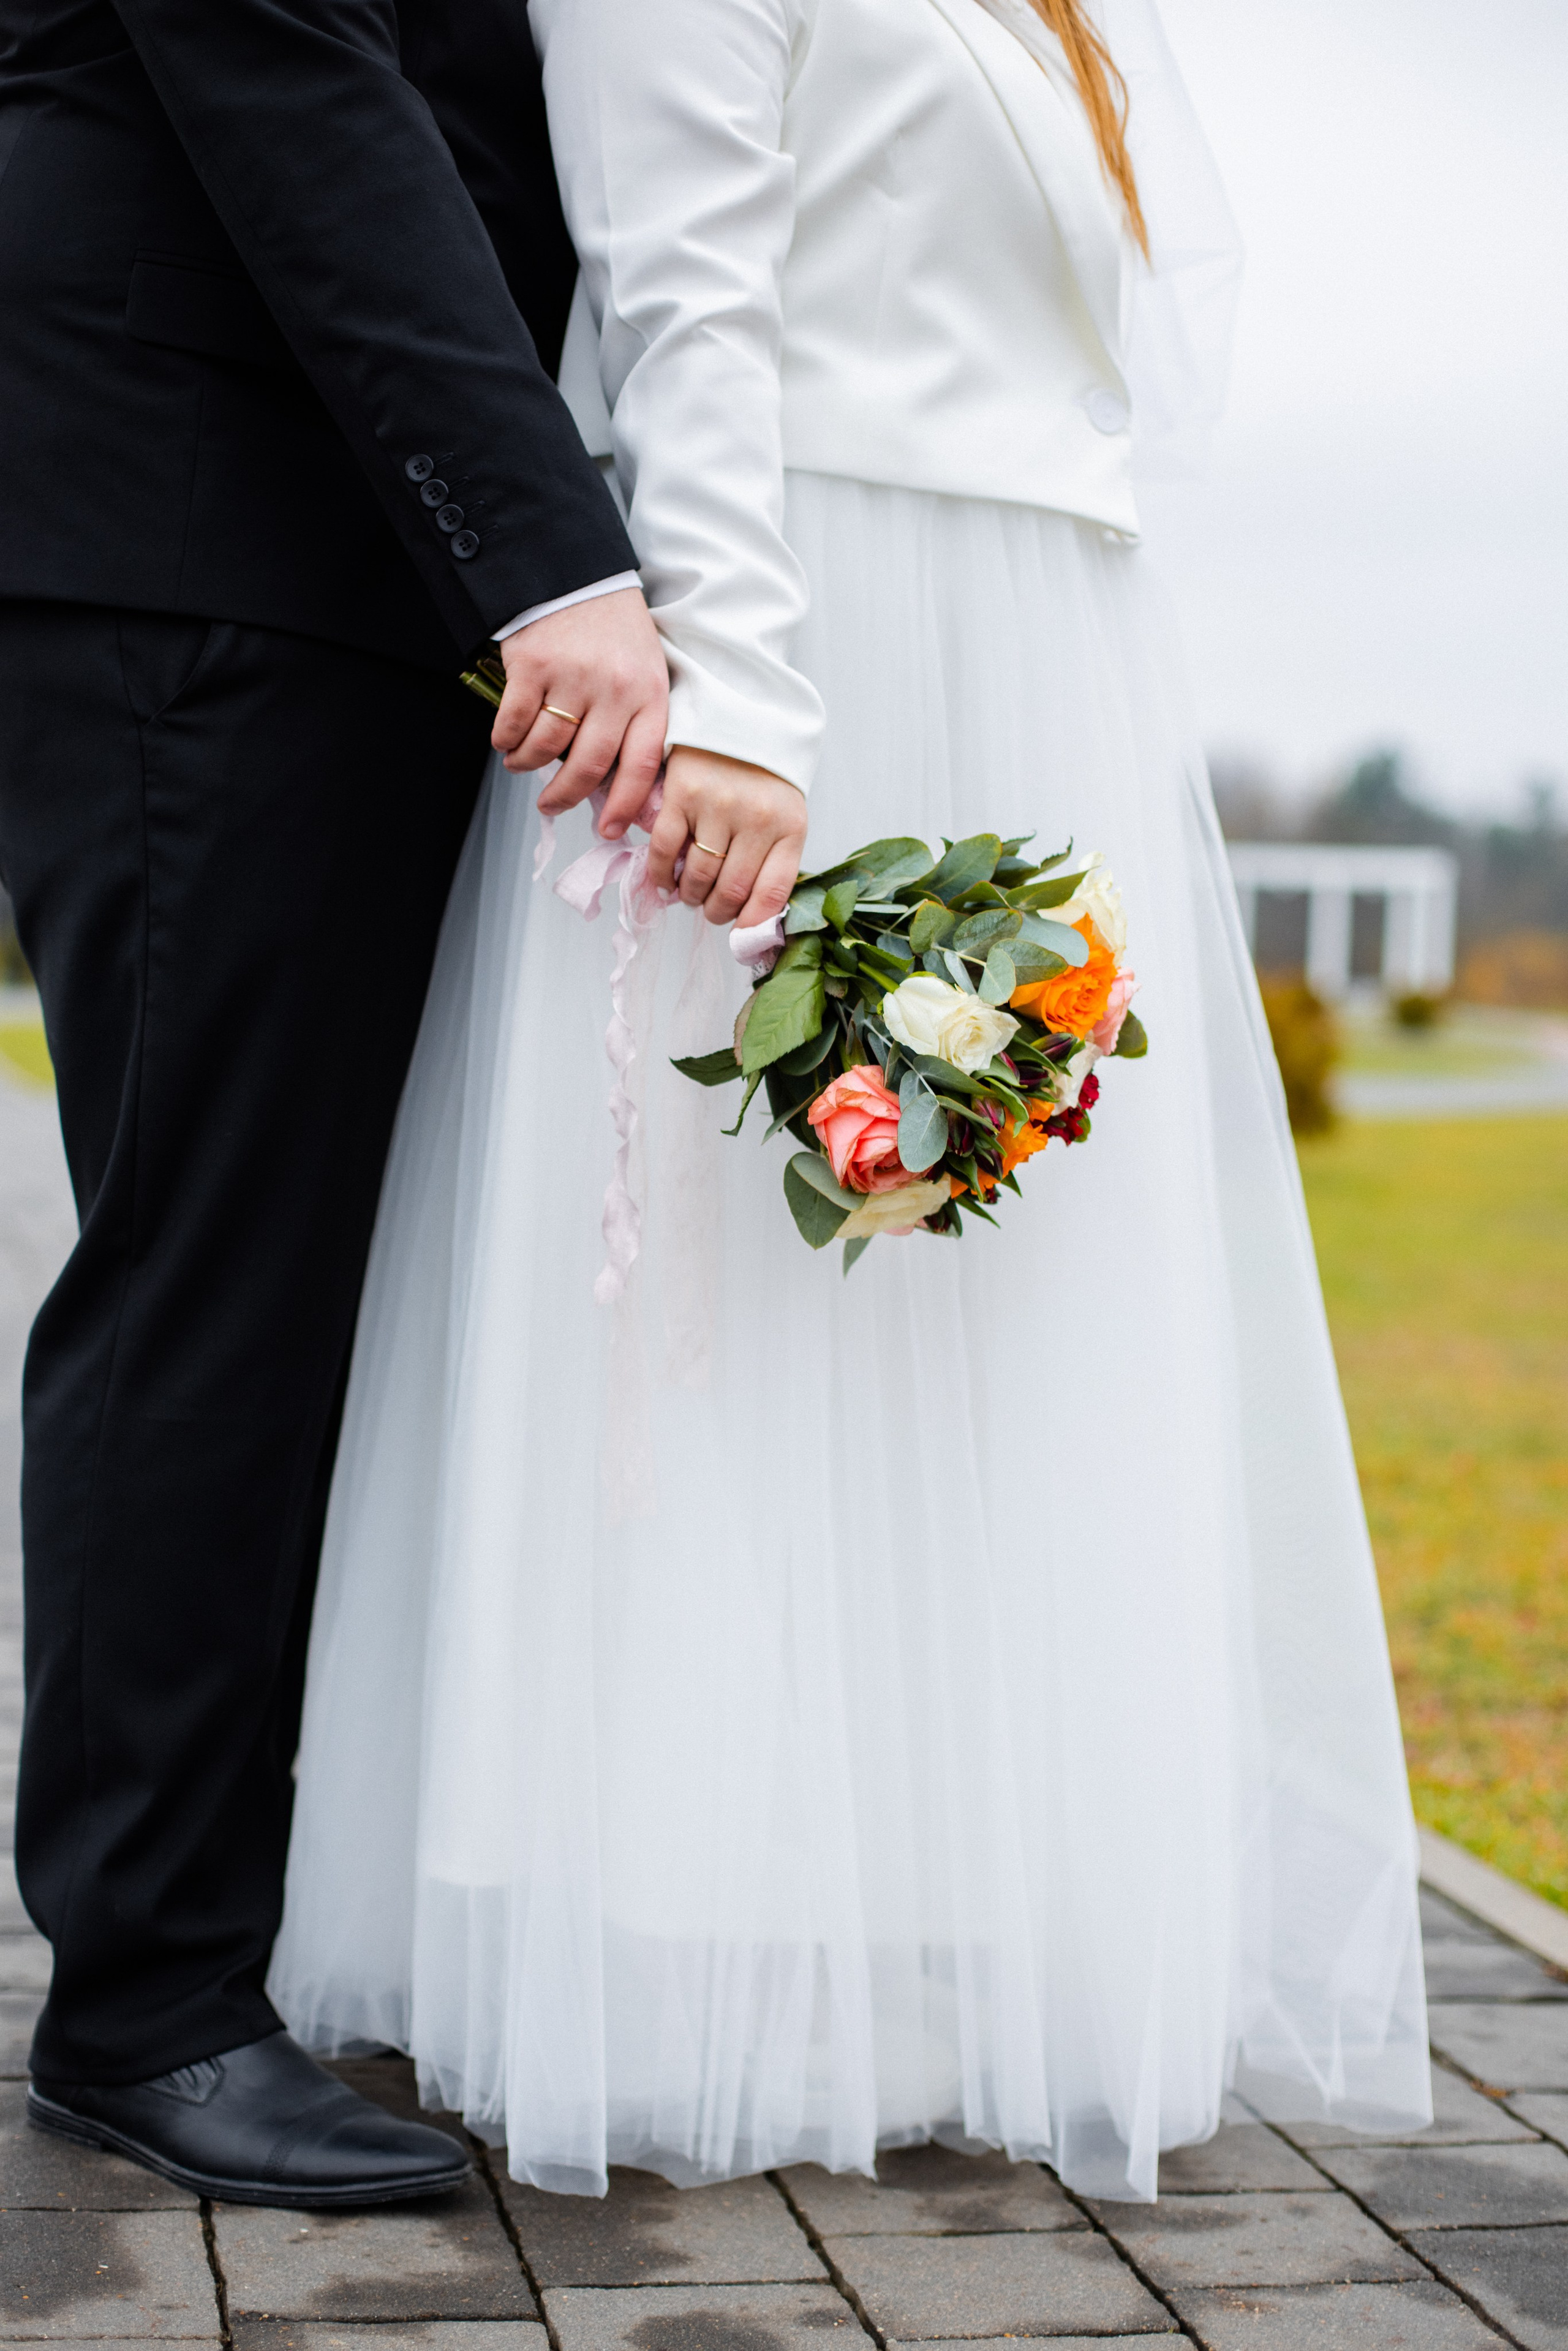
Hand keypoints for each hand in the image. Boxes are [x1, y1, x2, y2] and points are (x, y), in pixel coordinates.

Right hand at [492, 587, 668, 836]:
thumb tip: (618, 788)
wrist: (575, 571)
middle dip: (564, 798)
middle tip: (550, 805)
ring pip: (545, 749)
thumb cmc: (610, 629)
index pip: (642, 766)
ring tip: (522, 763)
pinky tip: (507, 739)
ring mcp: (572, 678)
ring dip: (527, 766)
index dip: (624, 806)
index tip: (609, 829)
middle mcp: (614, 689)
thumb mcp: (642, 671)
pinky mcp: (533, 667)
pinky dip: (506, 741)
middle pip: (588, 767)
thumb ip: (635, 722)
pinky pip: (514, 725)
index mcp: (649, 694)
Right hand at [647, 746, 807, 930]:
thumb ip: (774, 864)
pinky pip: (664, 850)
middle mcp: (756, 818)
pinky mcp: (682, 793)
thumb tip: (748, 924)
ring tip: (689, 893)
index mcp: (789, 828)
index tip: (739, 934)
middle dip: (716, 912)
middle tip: (710, 910)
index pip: (771, 895)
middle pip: (730, 892)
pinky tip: (665, 881)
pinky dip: (659, 875)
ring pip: (697, 876)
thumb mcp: (785, 817)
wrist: (739, 717)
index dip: (751, 925)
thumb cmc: (764, 777)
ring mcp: (718, 805)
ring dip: (689, 896)